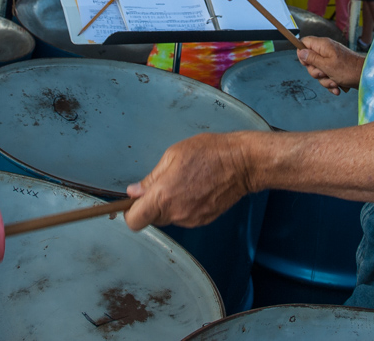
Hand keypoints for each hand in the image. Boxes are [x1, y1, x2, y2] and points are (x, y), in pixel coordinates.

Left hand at [124, 133, 253, 231]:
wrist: (242, 163)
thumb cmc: (208, 152)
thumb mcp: (173, 155)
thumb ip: (151, 178)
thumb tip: (134, 192)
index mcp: (163, 197)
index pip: (134, 221)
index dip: (131, 212)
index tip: (135, 200)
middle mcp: (176, 214)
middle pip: (151, 219)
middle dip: (151, 205)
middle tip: (163, 183)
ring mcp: (191, 220)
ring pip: (169, 218)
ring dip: (169, 205)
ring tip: (184, 182)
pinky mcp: (204, 220)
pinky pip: (184, 217)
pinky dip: (184, 206)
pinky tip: (196, 189)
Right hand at [297, 36, 364, 94]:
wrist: (366, 77)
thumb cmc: (348, 70)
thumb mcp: (326, 66)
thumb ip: (312, 59)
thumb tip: (300, 52)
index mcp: (323, 45)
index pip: (304, 42)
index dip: (302, 53)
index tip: (307, 64)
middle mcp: (326, 51)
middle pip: (310, 60)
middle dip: (315, 72)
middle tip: (323, 74)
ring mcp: (331, 60)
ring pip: (319, 71)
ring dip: (325, 80)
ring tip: (334, 82)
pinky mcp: (336, 68)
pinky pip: (327, 76)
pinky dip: (331, 83)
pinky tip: (337, 88)